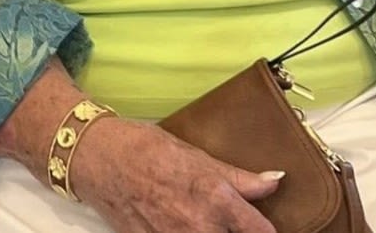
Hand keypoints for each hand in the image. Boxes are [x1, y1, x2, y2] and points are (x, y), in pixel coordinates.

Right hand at [65, 118, 280, 232]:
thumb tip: (276, 180)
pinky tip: (179, 224)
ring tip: (202, 220)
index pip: (262, 232)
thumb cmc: (146, 149)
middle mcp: (200, 228)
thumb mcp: (196, 155)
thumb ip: (240, 178)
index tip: (262, 226)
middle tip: (229, 220)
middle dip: (236, 231)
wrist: (99, 159)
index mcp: (216, 199)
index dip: (267, 230)